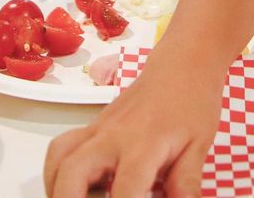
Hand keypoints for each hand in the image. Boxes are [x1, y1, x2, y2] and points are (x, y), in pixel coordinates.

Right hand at [45, 66, 220, 196]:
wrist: (181, 66)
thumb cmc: (191, 102)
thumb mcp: (198, 147)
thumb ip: (185, 184)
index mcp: (145, 142)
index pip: (126, 186)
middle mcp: (114, 135)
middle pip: (73, 169)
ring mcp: (98, 129)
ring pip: (58, 156)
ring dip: (55, 185)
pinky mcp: (92, 127)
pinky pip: (61, 148)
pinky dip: (56, 170)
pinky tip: (72, 186)